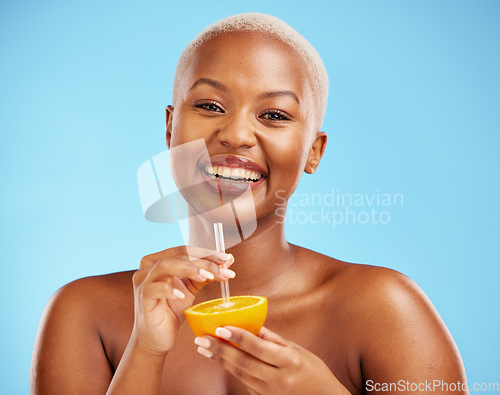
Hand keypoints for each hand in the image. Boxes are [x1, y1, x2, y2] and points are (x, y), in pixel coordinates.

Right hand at [131, 246, 234, 355]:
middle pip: (178, 256)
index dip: (206, 252)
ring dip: (189, 269)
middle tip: (223, 269)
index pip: (184, 250)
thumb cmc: (171, 310)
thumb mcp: (190, 288)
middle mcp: (148, 267)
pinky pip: (155, 289)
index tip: (226, 258)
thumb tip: (228, 260)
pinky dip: (170, 289)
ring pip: (165, 266)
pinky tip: (182, 295)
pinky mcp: (143, 298)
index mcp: (159, 260)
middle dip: (204, 261)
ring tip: (207, 277)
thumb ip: (205, 273)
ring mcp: (143, 282)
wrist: (157, 338)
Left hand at [194, 326, 348, 394]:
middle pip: (243, 362)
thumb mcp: (299, 352)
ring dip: (221, 360)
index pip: (258, 347)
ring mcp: (270, 392)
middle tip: (202, 339)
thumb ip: (275, 340)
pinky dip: (233, 371)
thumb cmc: (316, 374)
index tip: (221, 327)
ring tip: (205, 348)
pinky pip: (246, 383)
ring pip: (240, 374)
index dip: (238, 336)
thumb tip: (254, 326)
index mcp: (289, 361)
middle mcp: (278, 378)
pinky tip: (222, 361)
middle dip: (220, 349)